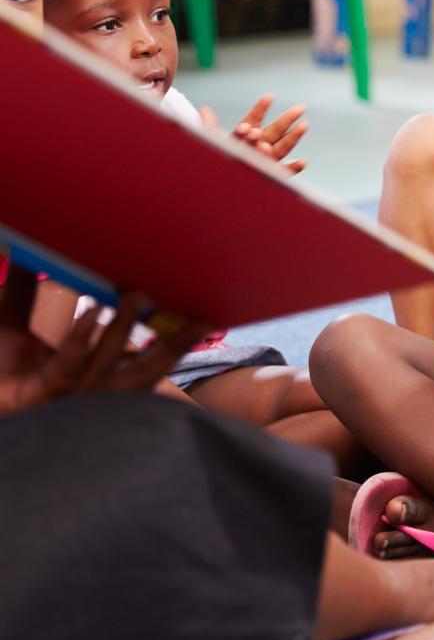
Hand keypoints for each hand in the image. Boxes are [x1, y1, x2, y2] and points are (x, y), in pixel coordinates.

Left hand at [0, 265, 207, 418]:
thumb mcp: (10, 316)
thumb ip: (24, 284)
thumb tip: (29, 245)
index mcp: (92, 373)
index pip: (148, 360)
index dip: (180, 342)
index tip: (207, 320)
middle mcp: (90, 387)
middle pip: (147, 371)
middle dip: (174, 344)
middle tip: (196, 315)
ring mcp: (70, 394)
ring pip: (112, 365)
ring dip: (127, 329)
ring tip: (137, 295)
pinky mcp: (44, 395)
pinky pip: (70, 365)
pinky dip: (83, 337)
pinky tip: (90, 310)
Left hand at [200, 93, 309, 175]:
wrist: (216, 184)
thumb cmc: (215, 159)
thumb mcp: (210, 142)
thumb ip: (209, 127)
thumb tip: (203, 110)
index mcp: (246, 134)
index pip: (255, 119)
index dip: (261, 109)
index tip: (269, 97)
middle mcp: (259, 145)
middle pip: (275, 130)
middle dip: (287, 119)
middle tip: (300, 107)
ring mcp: (266, 161)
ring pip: (282, 148)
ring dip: (293, 137)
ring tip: (304, 125)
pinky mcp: (270, 175)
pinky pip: (283, 172)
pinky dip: (293, 168)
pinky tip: (303, 161)